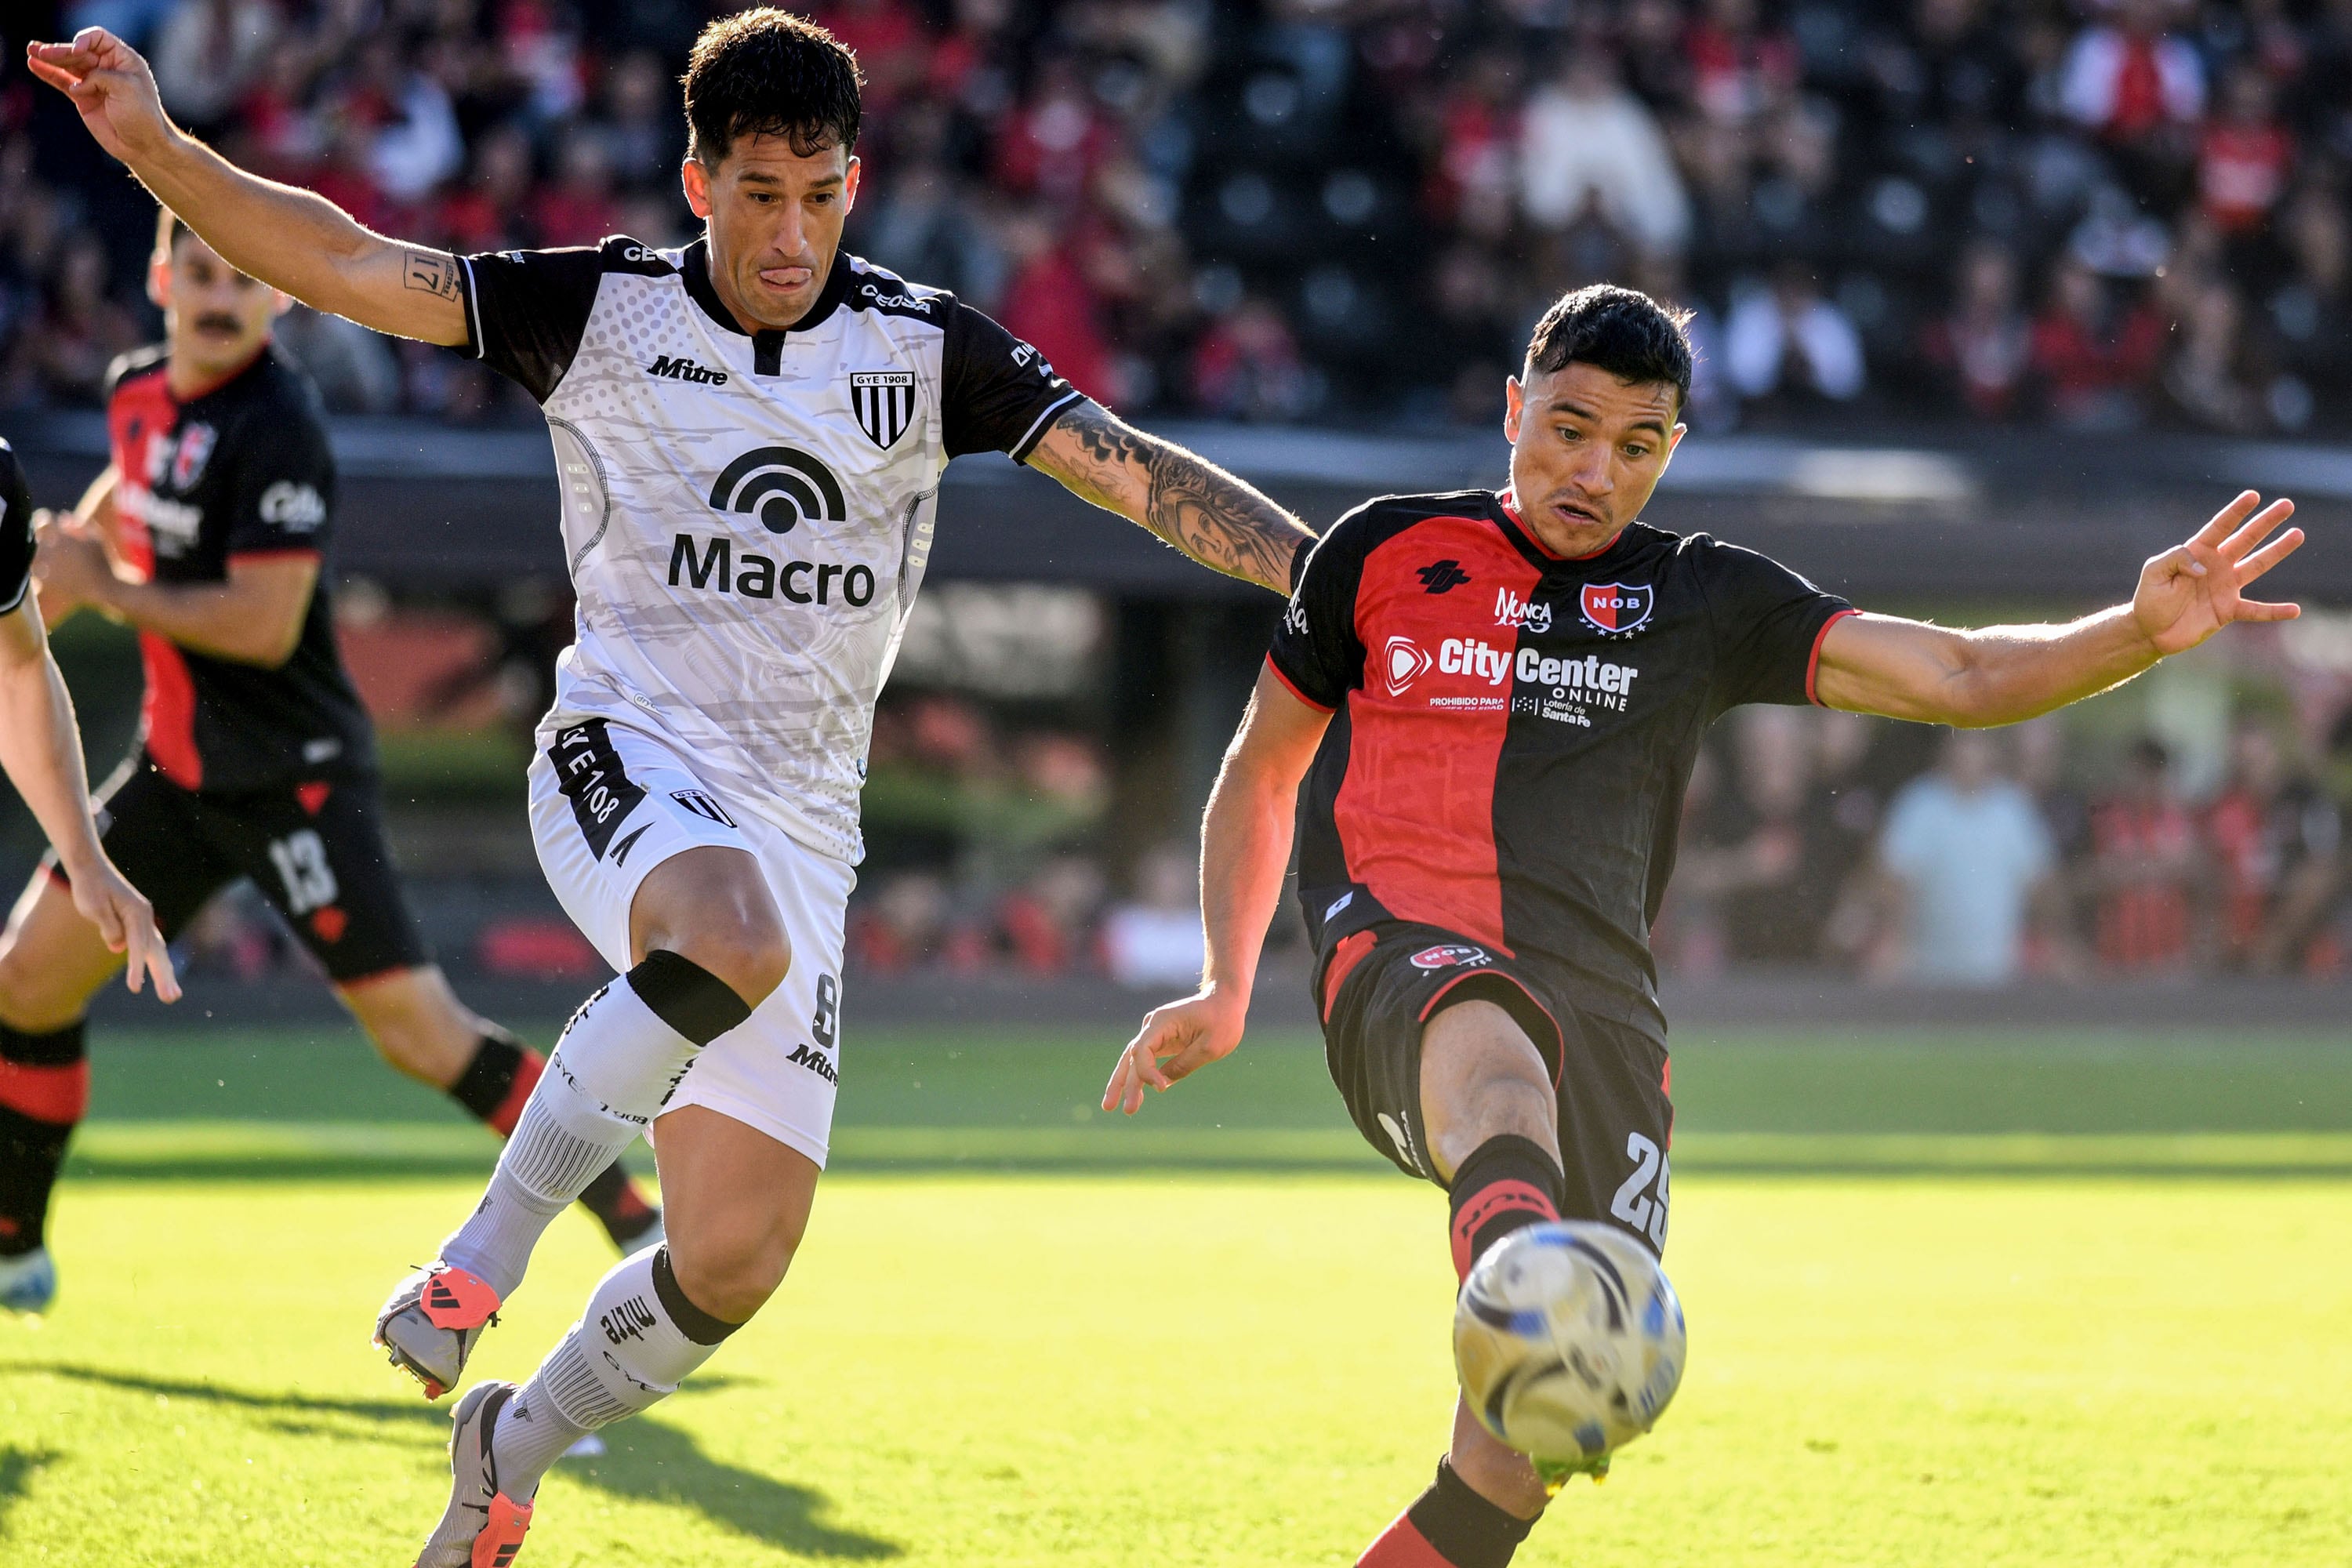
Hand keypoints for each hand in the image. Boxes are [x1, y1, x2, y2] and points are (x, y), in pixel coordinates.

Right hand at [24, 29, 174, 165]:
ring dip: (49, 58)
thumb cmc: (142, 116)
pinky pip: (62, 81)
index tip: (77, 51)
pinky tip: (34, 65)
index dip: (84, 40)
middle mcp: (107, 68)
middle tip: (42, 52)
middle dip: (60, 51)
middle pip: (78, 51)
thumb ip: (100, 76)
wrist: (143, 146)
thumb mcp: (126, 88)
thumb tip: (78, 85)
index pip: (98, 39)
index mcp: (124, 60)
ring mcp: (94, 83)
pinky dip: (48, 73)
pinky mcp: (83, 97)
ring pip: (67, 65)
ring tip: (32, 52)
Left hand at [32, 518, 115, 612]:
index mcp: (63, 536)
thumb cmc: (104, 560)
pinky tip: (50, 571)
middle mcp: (52, 549)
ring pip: (34, 555)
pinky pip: (36, 572)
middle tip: (52, 543)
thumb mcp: (97, 537)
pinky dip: (41, 570)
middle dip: (44, 539)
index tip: (47, 522)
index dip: (44, 519)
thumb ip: (79, 525)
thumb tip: (62, 516)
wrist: (106, 586)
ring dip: (40, 555)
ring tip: (50, 558)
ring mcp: (47, 565)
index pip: (42, 520)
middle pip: (37, 538)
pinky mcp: (46, 580)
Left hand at [61, 856, 180, 1002]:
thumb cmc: (90, 887)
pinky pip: (149, 946)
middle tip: (172, 998)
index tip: (134, 988)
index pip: (138, 946)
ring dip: (164, 974)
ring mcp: (144, 920)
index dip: (137, 968)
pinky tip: (162, 977)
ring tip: (171, 995)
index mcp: (137, 913)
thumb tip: (119, 948)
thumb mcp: (94, 907)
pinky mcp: (137, 923)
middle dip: (164, 977)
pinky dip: (155, 962)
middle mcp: (145, 917)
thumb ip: (108, 927)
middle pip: (158, 951)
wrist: (91, 869)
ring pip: (157, 951)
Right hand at [1102, 986, 1246, 1115]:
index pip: (1142, 1049)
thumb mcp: (1210, 1047)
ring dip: (1122, 1083)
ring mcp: (1155, 1033)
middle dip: (1121, 1083)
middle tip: (1110, 1107)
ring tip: (1109, 1107)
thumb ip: (1185, 1064)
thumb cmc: (1222, 1019)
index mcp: (1163, 1021)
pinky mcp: (1161, 1041)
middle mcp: (1153, 1026)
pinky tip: (1134, 1098)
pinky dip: (1138, 1078)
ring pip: (1132, 1060)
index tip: (1161, 1088)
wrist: (1225, 999)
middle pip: (1130, 1056)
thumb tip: (1163, 1082)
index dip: (1146, 1072)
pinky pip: (1144, 1061)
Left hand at [2133, 491, 2302, 657]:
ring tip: (2298, 534)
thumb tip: (2203, 568)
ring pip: (2257, 565)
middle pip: (2246, 539)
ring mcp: (2226, 587)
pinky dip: (2275, 611)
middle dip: (2266, 522)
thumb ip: (2175, 559)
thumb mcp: (2154, 571)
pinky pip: (2256, 610)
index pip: (2220, 527)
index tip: (2253, 495)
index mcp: (2198, 552)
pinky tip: (2295, 610)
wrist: (2150, 630)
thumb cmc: (2150, 598)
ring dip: (2278, 551)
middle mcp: (2217, 565)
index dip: (2235, 511)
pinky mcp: (2228, 610)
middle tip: (2287, 505)